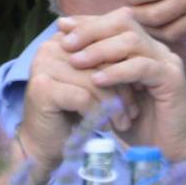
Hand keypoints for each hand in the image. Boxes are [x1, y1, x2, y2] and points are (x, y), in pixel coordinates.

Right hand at [20, 27, 137, 171]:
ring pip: (95, 81)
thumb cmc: (73, 112)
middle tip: (133, 111)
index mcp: (65, 39)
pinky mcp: (42, 87)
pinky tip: (104, 127)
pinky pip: (83, 97)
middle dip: (123, 88)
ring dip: (114, 105)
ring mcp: (43, 65)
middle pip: (101, 62)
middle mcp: (51, 47)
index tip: (141, 87)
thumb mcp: (94, 83)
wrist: (44, 145)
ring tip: (123, 122)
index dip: (126, 66)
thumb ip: (109, 63)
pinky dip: (98, 114)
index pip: (105, 44)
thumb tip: (143, 50)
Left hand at [60, 8, 185, 161]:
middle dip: (91, 29)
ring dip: (100, 50)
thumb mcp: (113, 96)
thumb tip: (67, 58)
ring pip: (132, 41)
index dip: (89, 22)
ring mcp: (167, 62)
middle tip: (65, 42)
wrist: (175, 151)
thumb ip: (98, 74)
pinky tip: (97, 80)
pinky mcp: (172, 79)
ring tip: (76, 61)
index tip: (61, 26)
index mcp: (145, 49)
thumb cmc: (142, 127)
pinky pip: (142, 66)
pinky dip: (117, 71)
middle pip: (125, 23)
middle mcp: (158, 50)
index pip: (116, 22)